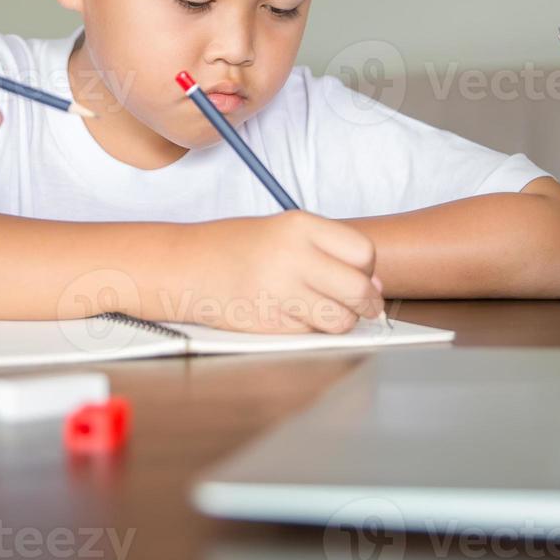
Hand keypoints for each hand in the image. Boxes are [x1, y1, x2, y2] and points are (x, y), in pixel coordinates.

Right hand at [176, 211, 383, 333]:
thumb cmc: (234, 248)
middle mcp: (293, 256)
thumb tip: (375, 285)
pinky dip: (312, 330)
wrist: (184, 266)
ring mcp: (280, 291)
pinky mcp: (269, 322)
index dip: (368, 269)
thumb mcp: (282, 231)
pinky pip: (312, 333)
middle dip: (367, 303)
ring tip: (325, 311)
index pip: (363, 252)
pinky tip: (293, 315)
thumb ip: (327, 251)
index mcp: (299, 225)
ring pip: (341, 319)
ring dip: (341, 321)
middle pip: (359, 289)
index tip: (361, 275)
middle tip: (362, 305)